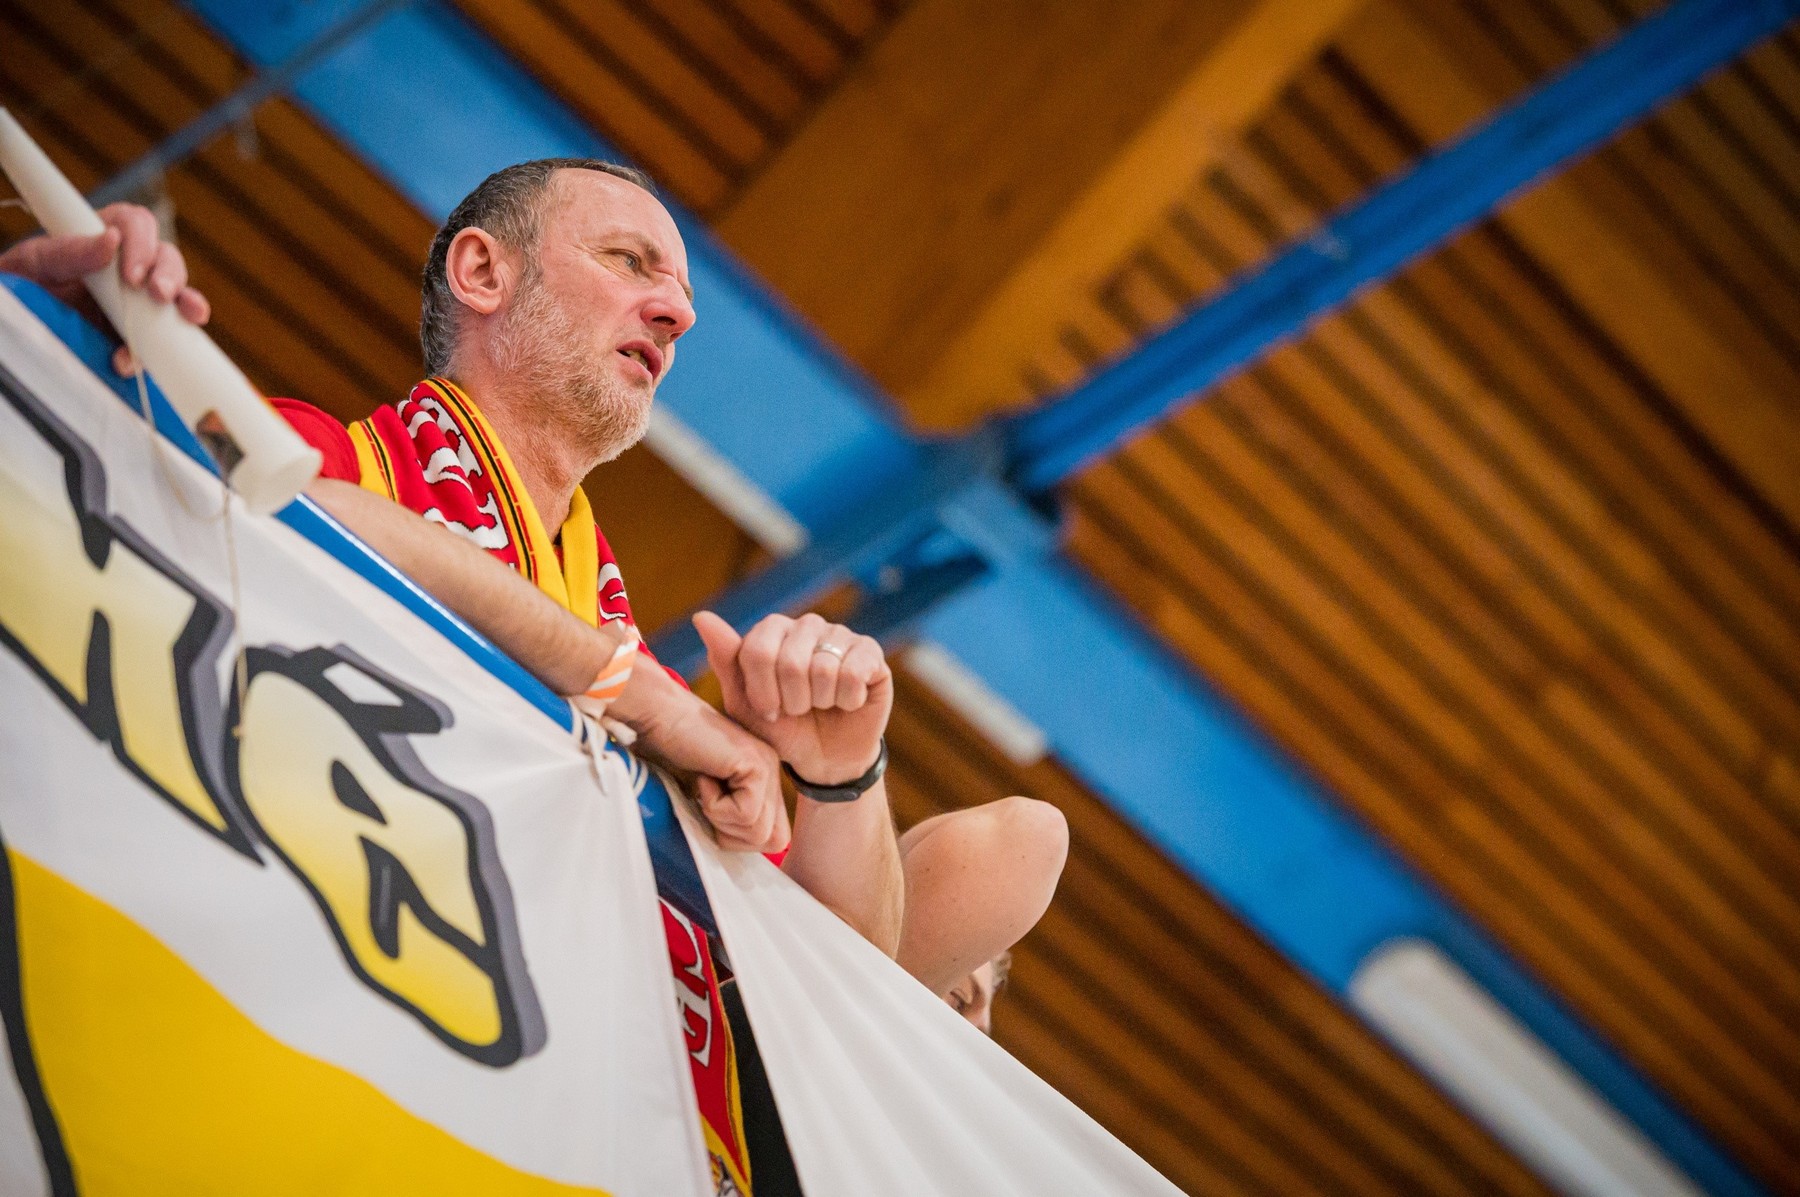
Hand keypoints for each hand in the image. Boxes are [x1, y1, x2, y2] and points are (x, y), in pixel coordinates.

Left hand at [0, 202, 210, 371]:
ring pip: (176, 296)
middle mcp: (126, 267)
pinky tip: (135, 358)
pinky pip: (163, 339)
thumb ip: (69, 251)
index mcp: (101, 237)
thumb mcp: (36, 262)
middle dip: (171, 275)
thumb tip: (111, 240)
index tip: (132, 274)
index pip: (136, 224)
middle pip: (166, 258)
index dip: (143, 244)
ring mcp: (135, 301)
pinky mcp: (137, 333)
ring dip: (184, 306)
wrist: (17, 324)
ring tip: (186, 317)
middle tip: (159, 294)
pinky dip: (160, 350)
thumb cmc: (22, 284)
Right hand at [608, 657, 789, 853]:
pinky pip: (745, 814)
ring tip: (703, 787)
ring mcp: (768, 767)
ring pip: (759, 832)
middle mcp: (771, 772)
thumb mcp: (702, 796)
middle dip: (733, 836)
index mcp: (762, 780)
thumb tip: (737, 854)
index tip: (711, 816)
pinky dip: (714, 805)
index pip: (774, 837)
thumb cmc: (667, 752)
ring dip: (720, 820)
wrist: (656, 716)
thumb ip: (727, 819)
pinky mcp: (757, 765)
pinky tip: (702, 776)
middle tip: (706, 804)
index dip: (740, 840)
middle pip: (774, 840)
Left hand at [694, 610, 891, 786]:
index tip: (768, 711)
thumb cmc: (781, 728)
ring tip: (822, 706)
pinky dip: (847, 699)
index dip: (762, 692)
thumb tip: (702, 616)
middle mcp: (808, 625)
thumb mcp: (745, 704)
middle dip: (792, 701)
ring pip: (823, 669)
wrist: (824, 758)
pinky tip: (846, 702)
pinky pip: (854, 673)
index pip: (757, 650)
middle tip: (798, 710)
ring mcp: (841, 635)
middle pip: (790, 661)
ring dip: (820, 702)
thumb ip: (726, 660)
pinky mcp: (871, 652)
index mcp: (773, 630)